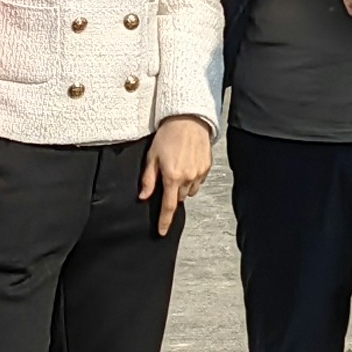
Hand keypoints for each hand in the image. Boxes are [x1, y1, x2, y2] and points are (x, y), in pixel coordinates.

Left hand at [144, 114, 211, 233]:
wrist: (188, 120)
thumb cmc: (168, 135)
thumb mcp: (152, 157)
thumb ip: (148, 179)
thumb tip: (143, 196)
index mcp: (172, 176)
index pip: (168, 206)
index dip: (164, 221)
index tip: (162, 231)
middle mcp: (187, 178)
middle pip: (179, 198)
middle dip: (172, 193)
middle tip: (167, 177)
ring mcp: (199, 173)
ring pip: (189, 191)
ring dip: (182, 186)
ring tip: (178, 168)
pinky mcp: (207, 168)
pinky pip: (198, 181)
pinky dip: (192, 178)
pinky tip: (187, 164)